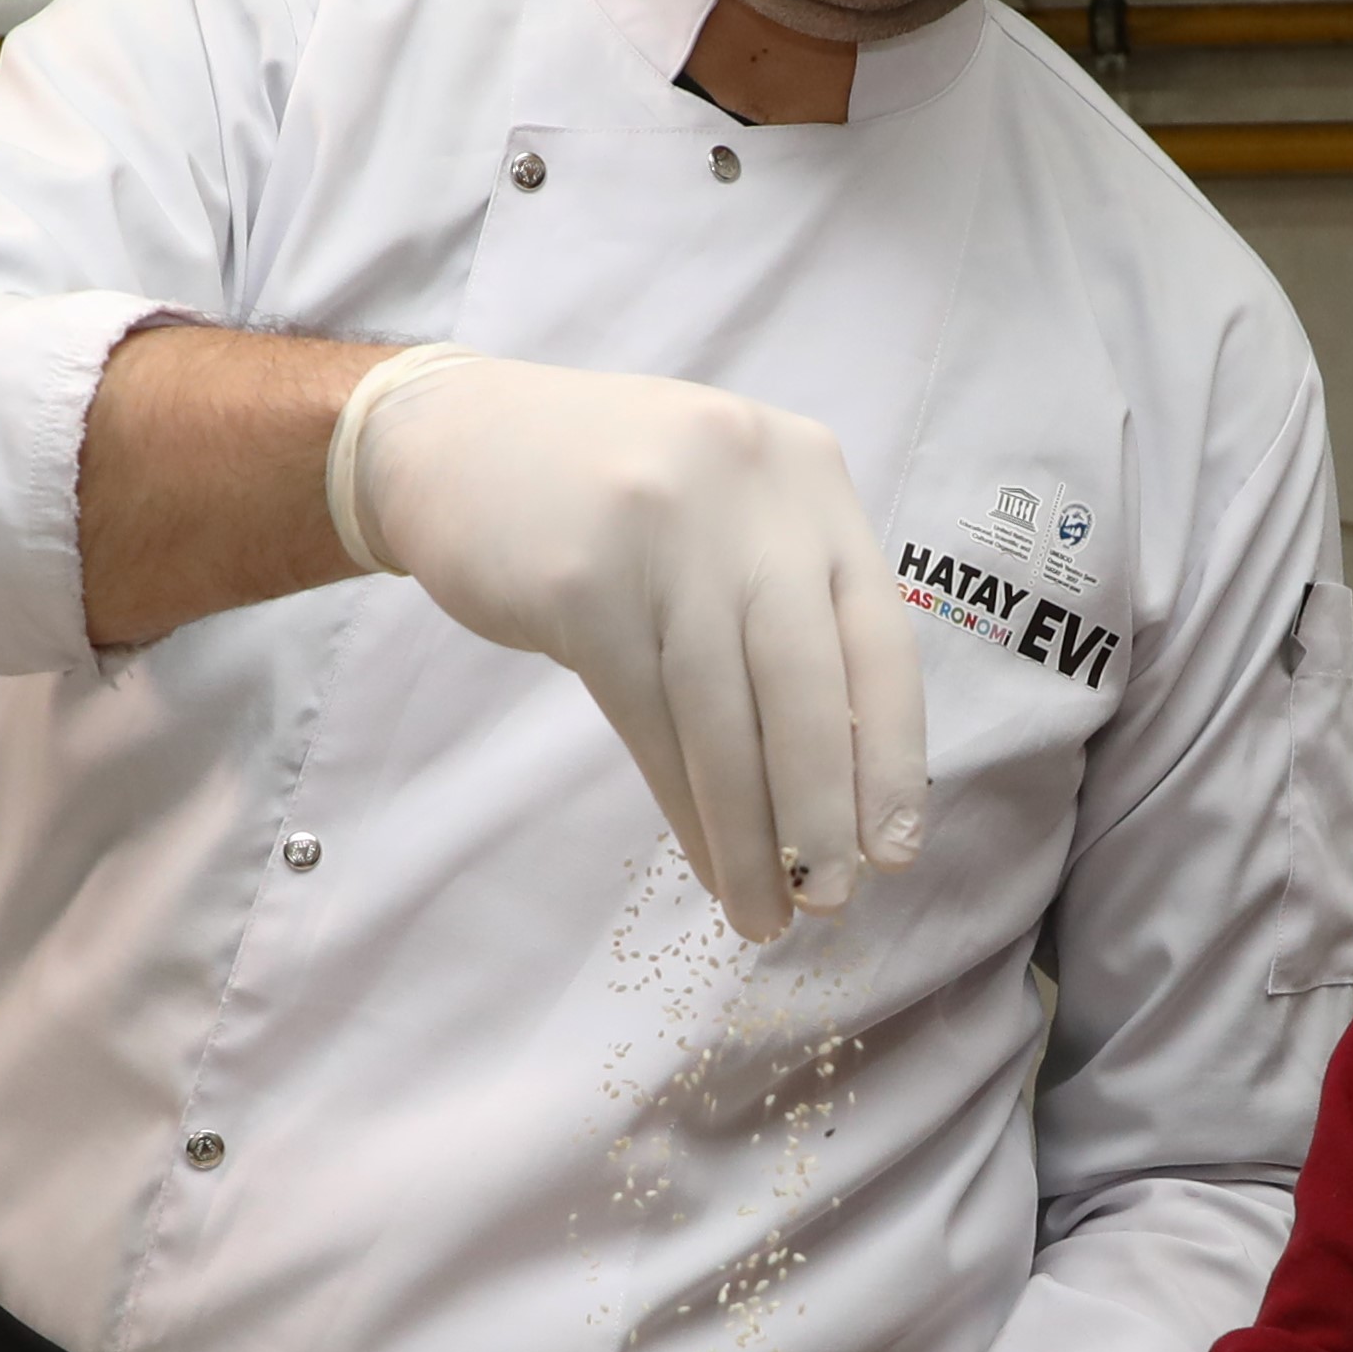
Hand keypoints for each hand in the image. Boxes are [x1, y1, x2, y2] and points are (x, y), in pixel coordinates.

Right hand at [336, 348, 931, 940]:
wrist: (453, 438)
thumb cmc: (615, 502)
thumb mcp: (727, 515)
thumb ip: (793, 604)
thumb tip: (852, 778)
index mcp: (808, 476)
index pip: (880, 636)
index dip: (893, 754)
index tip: (899, 849)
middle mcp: (747, 492)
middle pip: (805, 683)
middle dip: (824, 810)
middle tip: (834, 900)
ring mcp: (661, 530)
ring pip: (722, 715)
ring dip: (749, 833)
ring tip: (764, 913)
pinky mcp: (579, 581)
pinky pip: (647, 720)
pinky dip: (683, 806)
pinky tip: (705, 862)